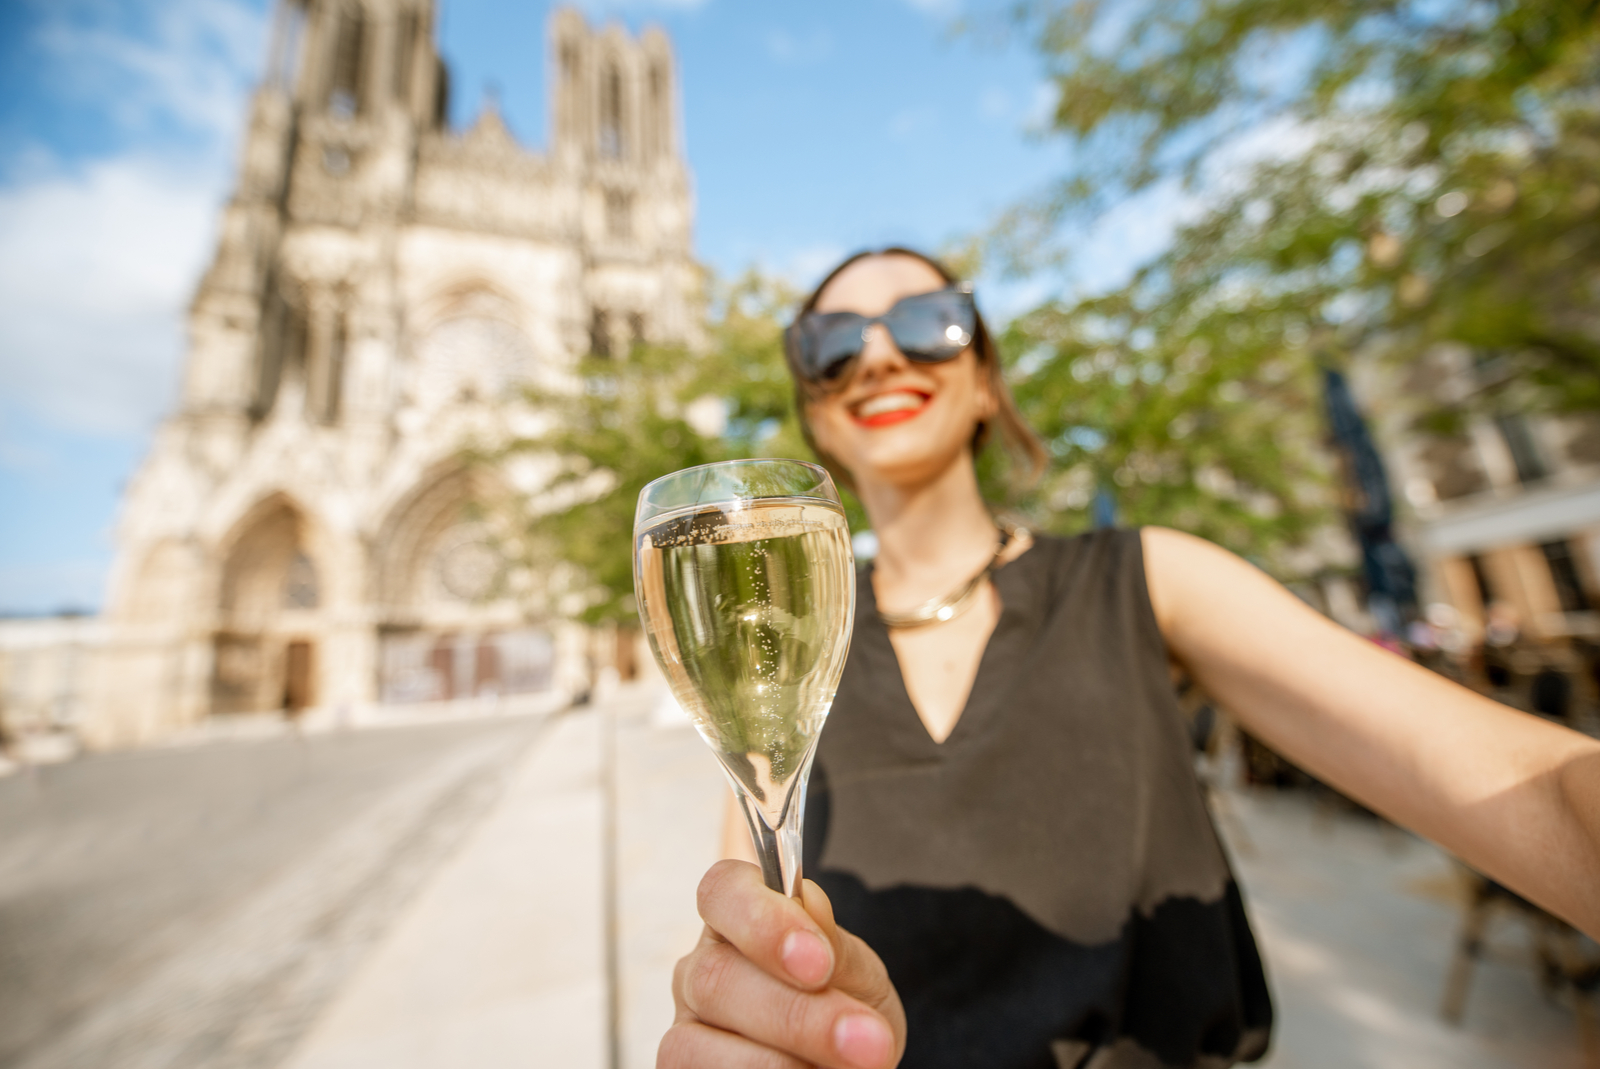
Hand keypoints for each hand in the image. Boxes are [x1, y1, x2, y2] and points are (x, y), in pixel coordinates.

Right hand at [659, 860, 905, 1067]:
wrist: (848, 1060)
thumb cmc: (844, 1001)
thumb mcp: (852, 969)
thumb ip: (831, 942)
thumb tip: (809, 906)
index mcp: (734, 919)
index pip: (722, 892)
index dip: (763, 922)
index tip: (820, 961)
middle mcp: (698, 971)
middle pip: (715, 978)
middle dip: (796, 1016)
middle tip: (866, 1040)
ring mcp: (685, 1030)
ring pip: (697, 1045)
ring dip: (780, 1065)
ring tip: (852, 1068)